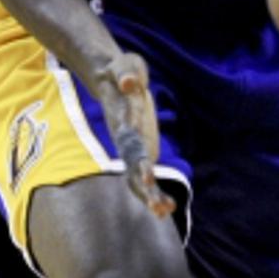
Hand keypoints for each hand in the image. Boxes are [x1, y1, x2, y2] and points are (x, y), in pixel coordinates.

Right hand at [91, 52, 175, 217]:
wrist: (111, 77)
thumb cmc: (120, 69)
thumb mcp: (125, 65)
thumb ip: (127, 73)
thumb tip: (130, 83)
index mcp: (123, 120)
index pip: (131, 143)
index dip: (139, 159)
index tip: (149, 175)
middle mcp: (125, 138)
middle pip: (133, 166)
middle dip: (145, 186)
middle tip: (159, 206)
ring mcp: (130, 146)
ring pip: (136, 176)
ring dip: (150, 196)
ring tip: (164, 212)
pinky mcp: (138, 149)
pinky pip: (143, 174)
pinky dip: (153, 191)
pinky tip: (167, 207)